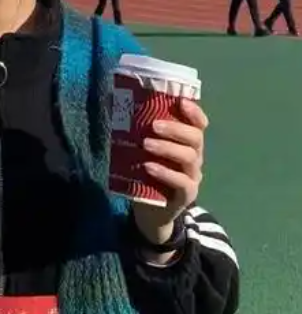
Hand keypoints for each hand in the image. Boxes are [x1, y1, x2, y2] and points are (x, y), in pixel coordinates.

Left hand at [132, 99, 207, 245]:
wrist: (151, 211)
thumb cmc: (147, 174)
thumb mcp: (143, 151)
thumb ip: (138, 132)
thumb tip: (115, 103)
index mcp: (186, 144)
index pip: (198, 125)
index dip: (194, 112)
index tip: (180, 102)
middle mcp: (194, 158)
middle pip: (195, 139)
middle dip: (176, 129)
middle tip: (154, 125)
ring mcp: (192, 177)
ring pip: (189, 158)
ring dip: (167, 148)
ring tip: (146, 144)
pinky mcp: (186, 195)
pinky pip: (182, 183)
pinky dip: (166, 173)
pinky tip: (149, 167)